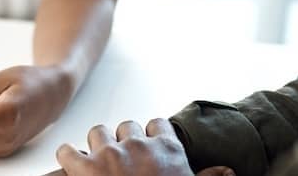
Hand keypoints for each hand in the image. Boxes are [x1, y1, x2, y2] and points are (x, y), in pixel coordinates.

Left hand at [55, 119, 223, 175]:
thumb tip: (229, 171)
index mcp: (167, 150)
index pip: (157, 125)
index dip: (151, 136)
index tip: (149, 147)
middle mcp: (139, 145)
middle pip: (127, 127)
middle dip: (124, 142)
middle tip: (123, 161)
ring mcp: (109, 154)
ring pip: (98, 133)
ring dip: (97, 146)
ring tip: (98, 163)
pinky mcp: (83, 167)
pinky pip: (68, 150)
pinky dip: (68, 157)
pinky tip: (72, 167)